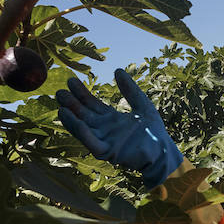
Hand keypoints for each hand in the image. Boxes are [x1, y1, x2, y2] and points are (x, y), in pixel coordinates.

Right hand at [56, 69, 182, 188]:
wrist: (163, 151)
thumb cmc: (154, 132)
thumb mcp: (141, 104)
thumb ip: (130, 89)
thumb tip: (117, 70)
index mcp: (111, 119)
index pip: (92, 104)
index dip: (81, 93)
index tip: (71, 81)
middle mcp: (104, 130)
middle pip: (84, 115)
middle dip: (71, 104)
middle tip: (60, 92)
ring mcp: (105, 141)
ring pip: (83, 129)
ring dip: (71, 119)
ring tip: (61, 107)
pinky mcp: (108, 152)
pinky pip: (91, 142)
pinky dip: (82, 132)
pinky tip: (74, 121)